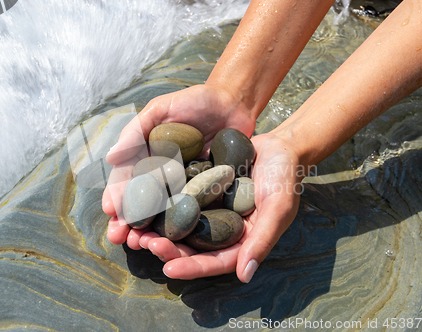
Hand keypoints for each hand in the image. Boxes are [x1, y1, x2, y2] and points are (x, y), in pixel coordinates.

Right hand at [102, 84, 255, 249]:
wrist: (234, 103)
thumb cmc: (195, 101)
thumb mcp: (161, 109)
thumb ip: (136, 131)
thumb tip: (110, 158)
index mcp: (146, 156)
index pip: (126, 179)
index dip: (117, 195)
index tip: (109, 210)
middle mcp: (161, 174)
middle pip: (141, 202)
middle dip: (127, 221)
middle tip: (117, 237)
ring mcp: (183, 185)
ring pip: (162, 212)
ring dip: (148, 229)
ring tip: (138, 244)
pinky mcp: (205, 191)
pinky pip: (191, 211)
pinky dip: (180, 226)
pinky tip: (171, 239)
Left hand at [137, 133, 302, 282]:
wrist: (279, 146)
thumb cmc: (285, 178)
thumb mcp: (277, 208)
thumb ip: (262, 241)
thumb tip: (244, 276)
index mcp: (241, 241)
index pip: (215, 261)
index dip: (193, 267)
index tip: (169, 269)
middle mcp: (221, 230)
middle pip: (191, 247)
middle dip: (167, 248)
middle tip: (144, 243)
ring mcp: (209, 210)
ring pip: (180, 226)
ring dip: (158, 229)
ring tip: (136, 228)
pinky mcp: (199, 191)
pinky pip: (178, 200)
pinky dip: (162, 203)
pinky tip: (144, 201)